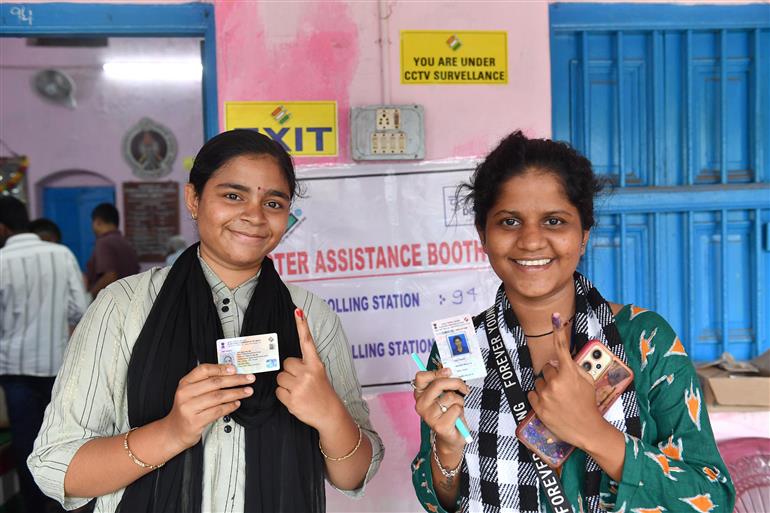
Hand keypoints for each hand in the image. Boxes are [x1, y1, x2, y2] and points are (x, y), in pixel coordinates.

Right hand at [162, 363, 255, 450]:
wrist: (174, 431)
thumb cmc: (186, 410)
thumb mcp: (191, 392)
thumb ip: (206, 383)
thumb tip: (230, 373)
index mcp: (185, 383)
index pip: (204, 370)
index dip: (221, 368)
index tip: (235, 368)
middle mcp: (185, 394)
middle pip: (215, 383)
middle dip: (235, 380)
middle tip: (248, 379)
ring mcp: (189, 408)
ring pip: (218, 397)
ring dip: (236, 393)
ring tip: (247, 391)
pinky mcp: (195, 421)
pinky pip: (217, 411)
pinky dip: (230, 406)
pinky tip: (236, 403)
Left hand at [275, 308, 341, 428]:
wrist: (329, 414)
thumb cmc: (322, 392)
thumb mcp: (319, 374)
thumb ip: (306, 365)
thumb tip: (289, 360)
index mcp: (316, 365)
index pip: (307, 342)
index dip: (302, 326)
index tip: (298, 311)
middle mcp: (308, 373)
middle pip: (286, 363)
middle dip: (290, 372)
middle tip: (301, 381)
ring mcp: (299, 387)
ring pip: (280, 378)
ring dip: (286, 384)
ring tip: (299, 391)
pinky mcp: (292, 400)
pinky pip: (278, 392)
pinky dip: (284, 396)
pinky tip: (296, 399)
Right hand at [413, 368, 469, 455]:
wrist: (451, 437)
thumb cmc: (448, 413)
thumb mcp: (444, 395)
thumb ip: (444, 382)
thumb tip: (448, 368)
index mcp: (420, 395)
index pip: (420, 377)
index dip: (436, 372)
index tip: (448, 371)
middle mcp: (421, 405)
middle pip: (438, 384)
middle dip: (456, 382)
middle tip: (464, 387)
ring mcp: (429, 416)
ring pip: (450, 396)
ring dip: (460, 400)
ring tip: (457, 407)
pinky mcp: (440, 425)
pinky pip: (456, 408)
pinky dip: (461, 410)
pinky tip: (457, 417)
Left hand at [527, 312, 603, 448]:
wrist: (586, 429)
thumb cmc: (588, 404)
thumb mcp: (587, 382)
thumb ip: (574, 368)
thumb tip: (559, 359)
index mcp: (569, 373)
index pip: (561, 348)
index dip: (558, 331)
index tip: (554, 316)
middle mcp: (555, 382)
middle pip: (546, 368)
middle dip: (553, 375)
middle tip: (563, 388)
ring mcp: (545, 394)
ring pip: (539, 381)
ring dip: (545, 387)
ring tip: (558, 399)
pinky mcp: (538, 407)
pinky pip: (532, 394)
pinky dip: (538, 397)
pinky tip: (550, 404)